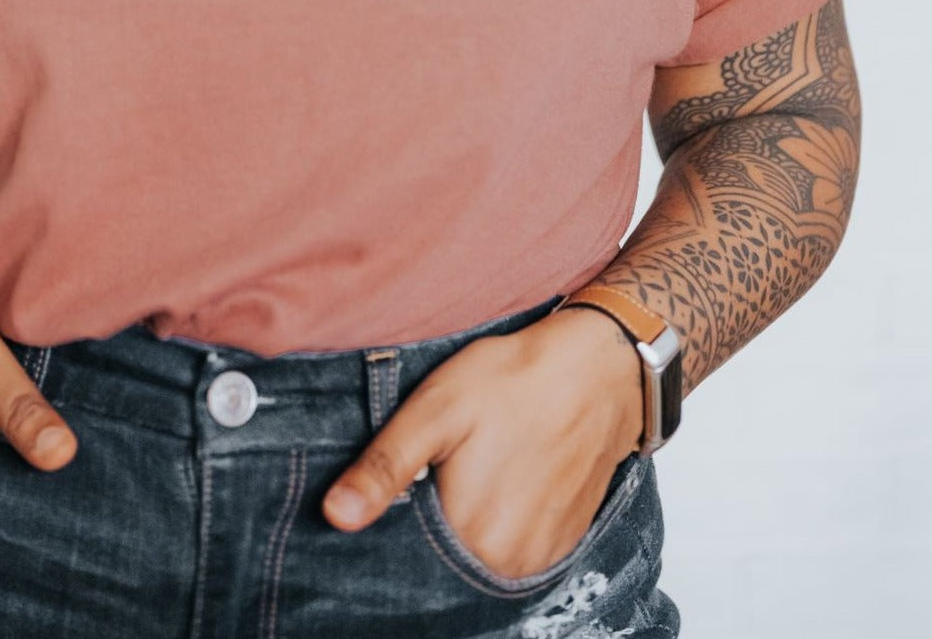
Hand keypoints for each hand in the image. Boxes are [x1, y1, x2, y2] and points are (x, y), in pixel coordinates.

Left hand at [321, 305, 642, 578]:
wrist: (596, 369)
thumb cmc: (513, 380)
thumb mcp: (435, 410)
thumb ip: (385, 467)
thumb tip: (335, 516)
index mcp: (472, 535)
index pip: (407, 553)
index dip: (391, 519)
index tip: (396, 483)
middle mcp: (508, 562)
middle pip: (442, 556)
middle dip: (425, 521)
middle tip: (434, 465)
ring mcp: (539, 557)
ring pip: (475, 552)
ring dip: (461, 522)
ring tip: (466, 468)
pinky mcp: (560, 544)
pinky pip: (510, 547)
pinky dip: (495, 521)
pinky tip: (494, 479)